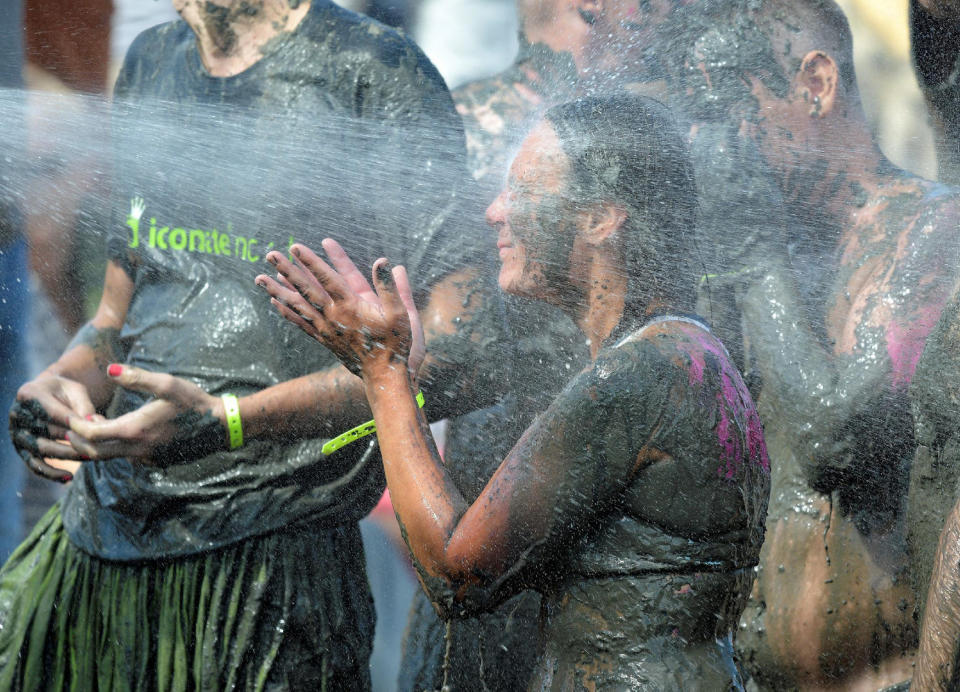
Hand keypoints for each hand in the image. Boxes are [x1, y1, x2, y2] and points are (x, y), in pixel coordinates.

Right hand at [9, 374, 96, 481]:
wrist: (48, 396)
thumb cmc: (65, 392)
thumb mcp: (75, 391)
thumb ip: (84, 406)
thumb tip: (94, 423)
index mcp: (28, 394)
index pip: (52, 412)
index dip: (72, 422)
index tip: (91, 430)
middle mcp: (17, 415)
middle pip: (46, 432)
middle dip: (73, 440)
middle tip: (96, 446)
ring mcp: (17, 434)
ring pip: (42, 449)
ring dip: (67, 455)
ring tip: (90, 457)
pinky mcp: (22, 449)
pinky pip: (34, 465)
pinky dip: (51, 473)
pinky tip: (69, 477)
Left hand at [65, 365, 226, 465]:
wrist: (219, 426)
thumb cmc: (192, 402)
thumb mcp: (166, 384)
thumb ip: (135, 377)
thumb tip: (109, 369)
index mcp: (134, 429)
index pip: (91, 435)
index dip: (76, 426)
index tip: (71, 416)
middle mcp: (136, 449)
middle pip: (94, 453)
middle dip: (79, 442)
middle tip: (72, 427)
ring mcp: (146, 457)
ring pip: (109, 458)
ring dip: (97, 445)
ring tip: (95, 427)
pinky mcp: (154, 460)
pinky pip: (127, 457)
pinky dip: (115, 448)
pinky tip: (121, 432)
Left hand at [255, 239, 424, 382]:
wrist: (383, 375)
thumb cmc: (394, 343)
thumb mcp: (400, 313)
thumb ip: (390, 286)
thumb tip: (383, 261)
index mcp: (351, 306)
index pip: (327, 278)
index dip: (311, 261)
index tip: (296, 247)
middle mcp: (334, 316)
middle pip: (305, 289)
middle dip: (287, 270)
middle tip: (270, 255)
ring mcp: (326, 329)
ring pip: (297, 306)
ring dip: (278, 290)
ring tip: (261, 278)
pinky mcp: (324, 339)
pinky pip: (301, 323)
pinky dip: (287, 311)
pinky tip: (275, 302)